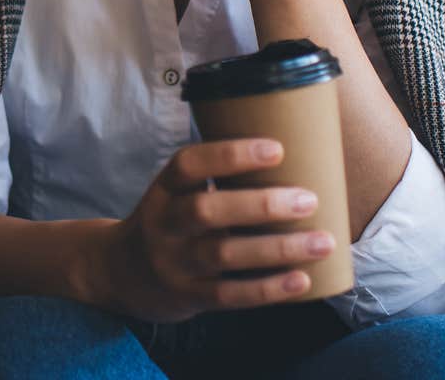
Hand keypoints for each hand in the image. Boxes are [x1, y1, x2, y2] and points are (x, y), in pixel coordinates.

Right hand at [86, 138, 334, 322]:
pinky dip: (268, 289)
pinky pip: (230, 295)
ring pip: (223, 254)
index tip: (277, 148)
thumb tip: (294, 159)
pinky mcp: (188, 296)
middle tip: (309, 199)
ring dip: (277, 248)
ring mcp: (173, 263)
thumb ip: (216, 183)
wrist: (121, 273)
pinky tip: (302, 280)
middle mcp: (163, 224)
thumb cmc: (170, 224)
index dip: (230, 155)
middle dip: (262, 205)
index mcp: (164, 190)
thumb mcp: (175, 195)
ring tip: (323, 241)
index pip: (188, 165)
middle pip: (207, 211)